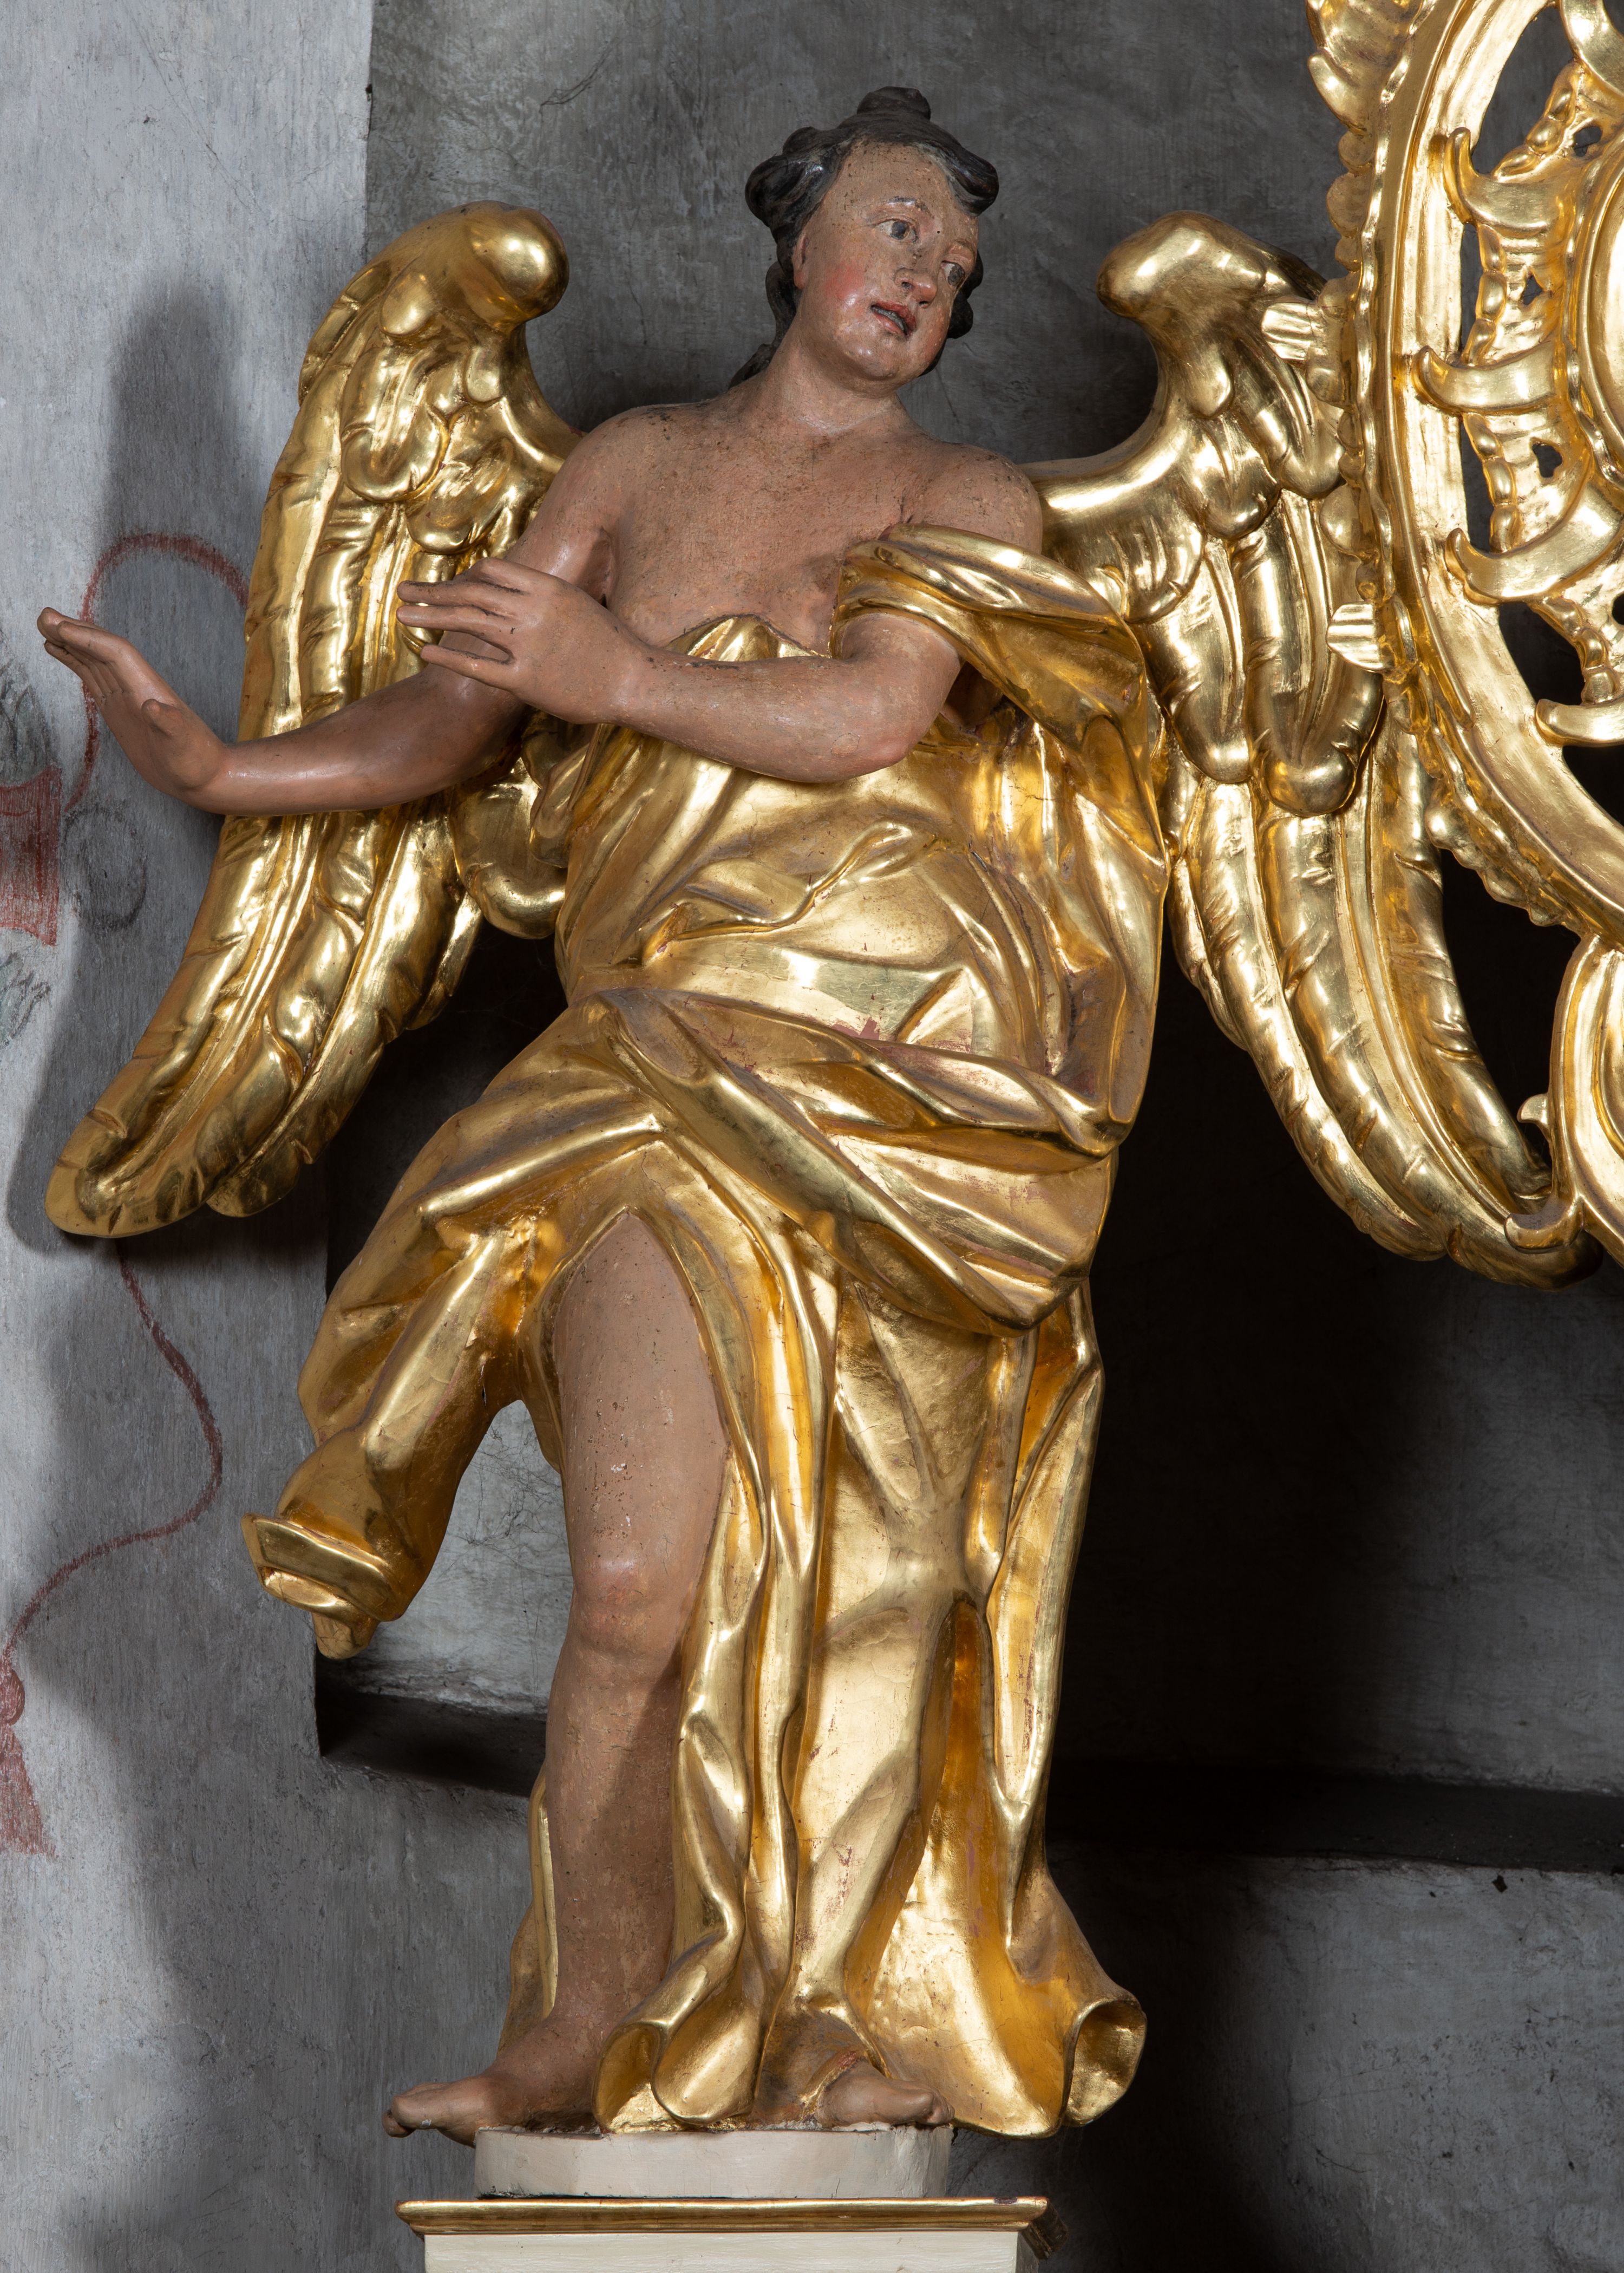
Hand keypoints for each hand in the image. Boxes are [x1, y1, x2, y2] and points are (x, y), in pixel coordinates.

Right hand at [37, 609, 223, 799]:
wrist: (203, 774)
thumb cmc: (196, 760)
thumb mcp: (184, 744)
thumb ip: (170, 725)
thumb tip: (153, 706)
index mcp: (148, 688)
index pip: (116, 653)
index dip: (90, 639)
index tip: (61, 628)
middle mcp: (135, 685)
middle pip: (101, 649)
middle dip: (75, 632)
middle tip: (44, 615)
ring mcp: (125, 695)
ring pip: (93, 659)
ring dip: (69, 642)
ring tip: (44, 626)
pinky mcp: (118, 708)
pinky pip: (92, 677)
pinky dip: (74, 661)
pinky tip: (58, 651)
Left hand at [397, 560, 644, 722]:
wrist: (634, 679)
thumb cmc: (612, 645)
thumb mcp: (580, 606)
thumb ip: (548, 599)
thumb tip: (523, 596)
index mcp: (547, 588)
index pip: (492, 571)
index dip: (462, 578)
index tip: (445, 586)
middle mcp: (533, 611)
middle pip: (471, 594)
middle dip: (433, 592)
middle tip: (403, 590)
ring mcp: (527, 645)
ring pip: (468, 623)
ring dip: (430, 617)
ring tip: (401, 614)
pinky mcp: (525, 679)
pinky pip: (478, 665)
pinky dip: (448, 657)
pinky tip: (424, 651)